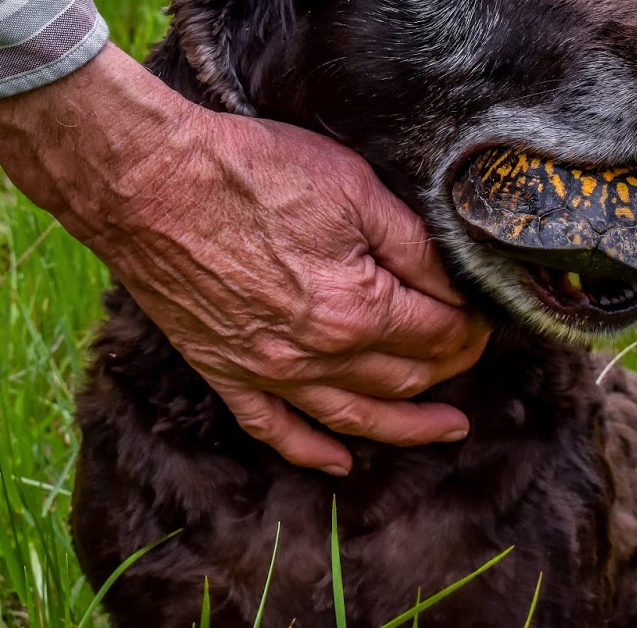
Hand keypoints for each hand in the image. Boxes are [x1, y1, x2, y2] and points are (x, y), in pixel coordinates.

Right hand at [0, 45, 488, 474]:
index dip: (471, 325)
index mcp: (358, 310)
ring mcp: (268, 371)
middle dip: (450, 367)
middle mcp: (317, 356)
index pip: (438, 333)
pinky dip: (311, 450)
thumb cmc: (252, 173)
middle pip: (405, 378)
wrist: (150, 182)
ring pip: (353, 417)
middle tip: (473, 352)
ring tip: (447, 430)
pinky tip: (339, 462)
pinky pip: (274, 428)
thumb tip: (457, 284)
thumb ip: (415, 245)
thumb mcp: (356, 189)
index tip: (486, 314)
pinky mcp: (225, 370)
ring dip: (406, 427)